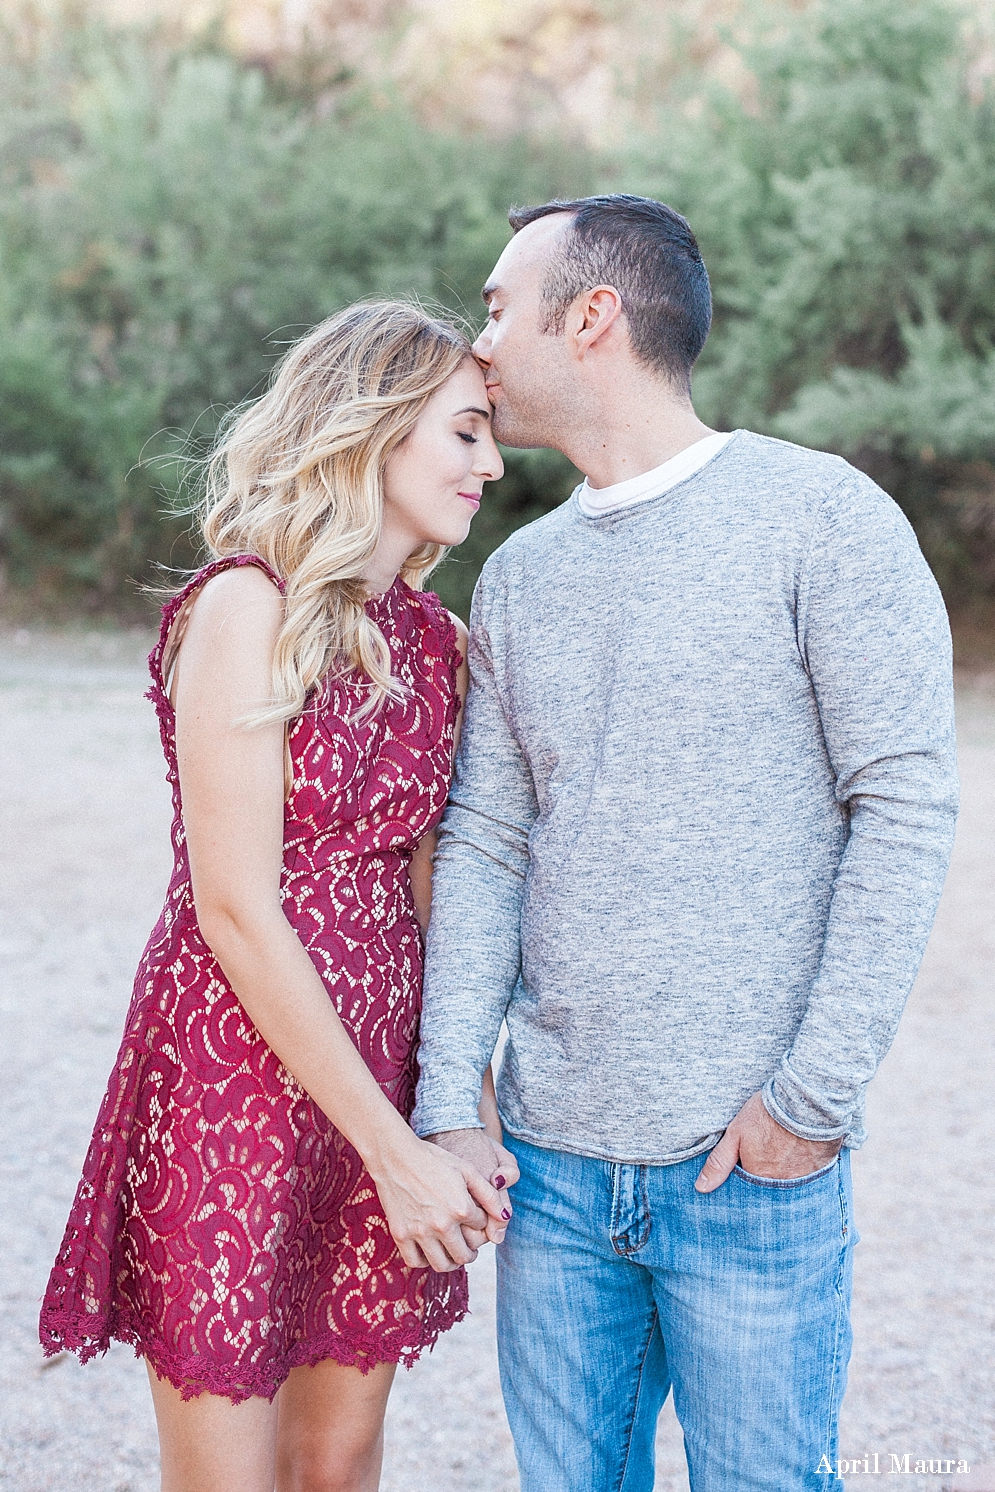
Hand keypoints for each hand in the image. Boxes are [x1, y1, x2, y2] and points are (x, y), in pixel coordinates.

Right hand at [370, 1133, 509, 1272]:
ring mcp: (420, 1232)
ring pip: (442, 1265)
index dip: (480, 1222)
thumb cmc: (434, 1160)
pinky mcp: (401, 1235)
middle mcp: (442, 1225)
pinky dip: (424, 1261)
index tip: (473, 1216)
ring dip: (451, 1262)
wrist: (396, 1156)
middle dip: (471, 1251)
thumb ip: (490, 1195)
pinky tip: (429, 1249)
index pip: (481, 1229)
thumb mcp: (467, 1170)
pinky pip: (415, 1262)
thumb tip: (505, 1217)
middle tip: (469, 1246)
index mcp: (461, 1208)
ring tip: (452, 1251)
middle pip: (465, 1255)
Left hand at [695, 1091, 842, 1192]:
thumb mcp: (736, 1134)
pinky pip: (809, 1178)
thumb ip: (719, 1162)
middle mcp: (781, 1185)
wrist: (806, 1101)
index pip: (746, 1190)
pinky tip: (799, 1155)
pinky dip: (803, 1170)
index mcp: (758, 1178)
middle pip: (768, 1190)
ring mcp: (803, 1179)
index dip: (744, 1177)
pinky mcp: (820, 1170)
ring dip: (784, 1175)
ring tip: (783, 1155)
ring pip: (788, 1185)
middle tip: (766, 1158)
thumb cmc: (768, 1115)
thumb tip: (701, 1188)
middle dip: (765, 1179)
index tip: (745, 1165)